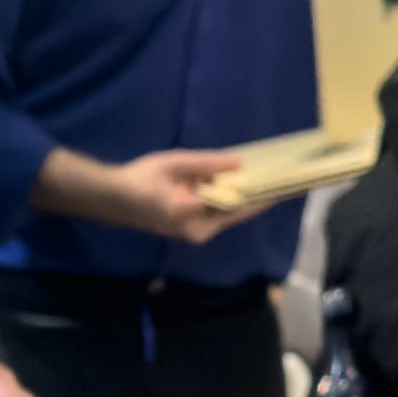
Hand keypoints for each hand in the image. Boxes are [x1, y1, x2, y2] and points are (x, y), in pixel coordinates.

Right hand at [35, 145, 269, 246]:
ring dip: (245, 196)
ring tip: (267, 176)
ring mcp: (195, 233)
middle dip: (258, 195)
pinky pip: (218, 213)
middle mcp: (198, 231)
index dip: (262, 196)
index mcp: (192, 216)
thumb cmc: (139, 179)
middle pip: (237, 213)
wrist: (112, 198)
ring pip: (228, 213)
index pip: (237, 207)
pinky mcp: (191, 228)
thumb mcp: (174, 164)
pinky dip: (230, 199)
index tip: (285, 185)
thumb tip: (238, 164)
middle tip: (281, 175)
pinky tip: (241, 183)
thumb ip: (207, 164)